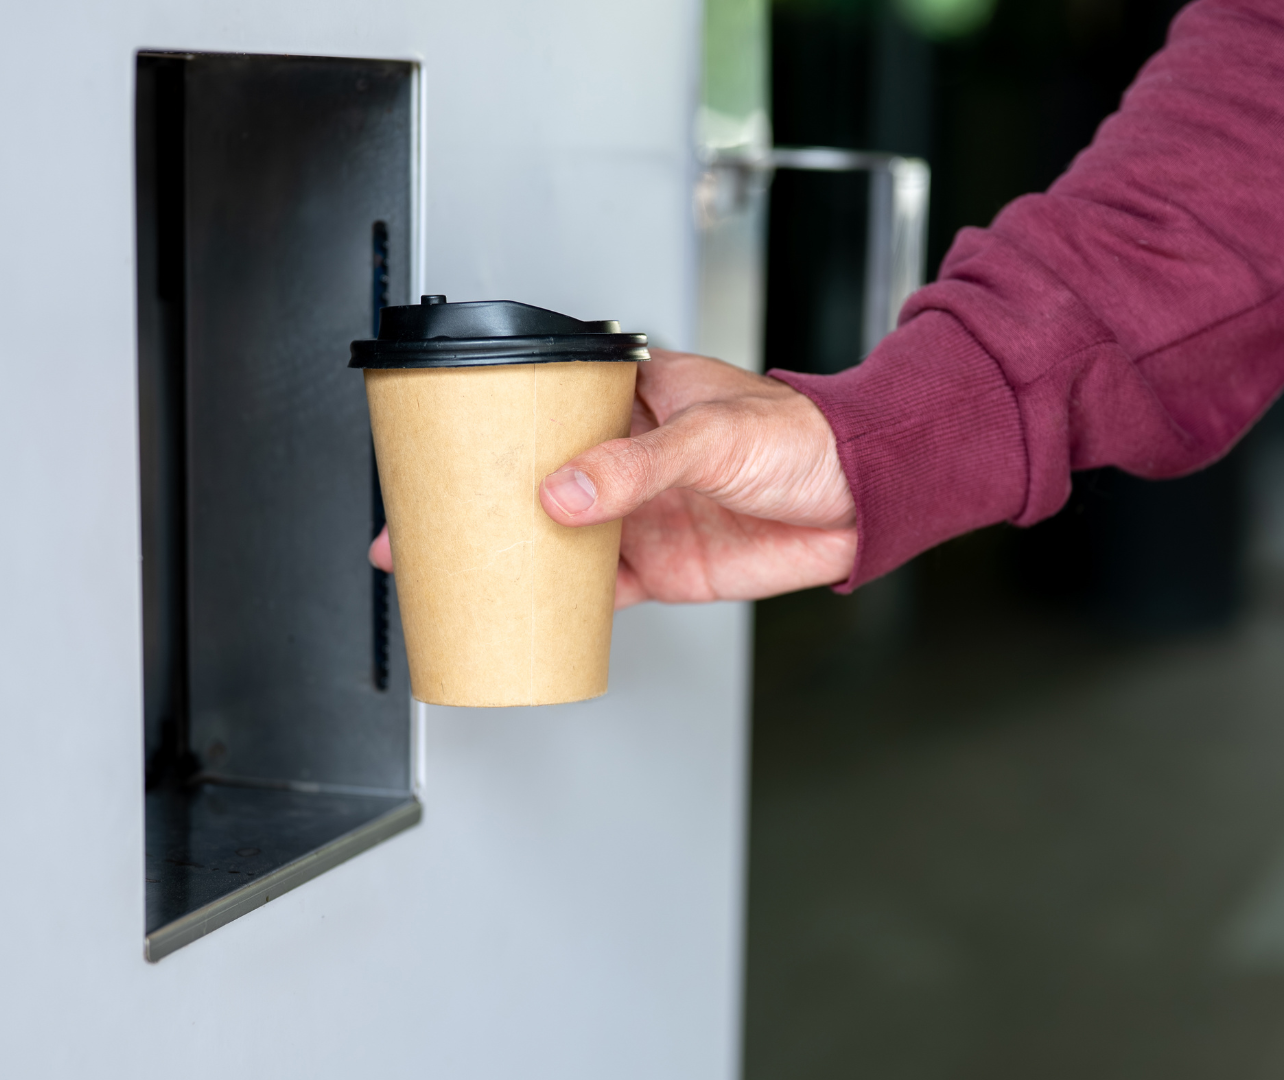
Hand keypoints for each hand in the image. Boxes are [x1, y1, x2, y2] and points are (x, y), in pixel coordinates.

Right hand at [368, 348, 856, 607]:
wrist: (863, 502)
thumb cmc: (804, 437)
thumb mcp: (712, 436)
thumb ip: (637, 466)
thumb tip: (565, 491)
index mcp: (635, 396)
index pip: (547, 403)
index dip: (493, 422)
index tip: (444, 441)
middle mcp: (628, 455)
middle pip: (536, 475)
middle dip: (479, 498)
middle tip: (419, 519)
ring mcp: (640, 512)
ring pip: (556, 535)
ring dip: (509, 553)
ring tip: (451, 567)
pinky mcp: (660, 565)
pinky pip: (596, 589)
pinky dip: (559, 603)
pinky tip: (522, 610)